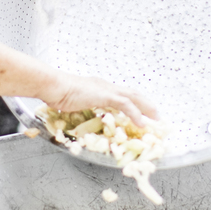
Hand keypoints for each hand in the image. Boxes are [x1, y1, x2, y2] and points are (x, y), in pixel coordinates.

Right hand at [43, 72, 158, 126]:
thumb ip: (82, 106)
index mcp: (100, 87)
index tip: (141, 111)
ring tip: (156, 119)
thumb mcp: (74, 102)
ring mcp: (107, 90)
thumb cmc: (58, 94)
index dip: (134, 102)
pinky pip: (125, 105)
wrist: (54, 86)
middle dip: (146, 104)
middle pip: (132, 94)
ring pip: (133, 98)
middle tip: (156, 115)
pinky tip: (142, 123)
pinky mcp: (106, 95)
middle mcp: (106, 86)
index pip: (122, 94)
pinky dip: (135, 114)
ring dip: (146, 108)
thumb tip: (82, 114)